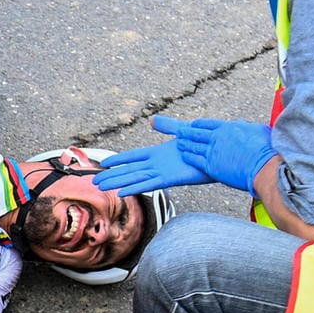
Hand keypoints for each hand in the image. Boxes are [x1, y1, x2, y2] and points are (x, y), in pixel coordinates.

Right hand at [95, 124, 213, 196]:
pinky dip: (134, 187)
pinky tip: (122, 192)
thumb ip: (167, 126)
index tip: (103, 163)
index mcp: (158, 154)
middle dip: (112, 176)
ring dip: (118, 183)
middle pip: (129, 170)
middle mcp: (157, 164)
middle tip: (95, 182)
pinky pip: (148, 184)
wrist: (219, 154)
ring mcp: (162, 172)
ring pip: (134, 178)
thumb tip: (153, 120)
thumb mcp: (182, 131)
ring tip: (102, 187)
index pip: (133, 157)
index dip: (118, 160)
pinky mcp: (169, 179)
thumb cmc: (203, 145)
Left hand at [169, 117, 277, 194]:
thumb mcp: (259, 130)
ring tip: (179, 143)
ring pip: (194, 146)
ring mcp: (213, 152)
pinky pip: (195, 160)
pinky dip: (189, 157)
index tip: (194, 124)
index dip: (199, 124)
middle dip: (187, 132)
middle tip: (180, 132)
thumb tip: (247, 125)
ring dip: (185, 144)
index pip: (209, 123)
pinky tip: (185, 156)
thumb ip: (248, 127)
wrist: (264, 167)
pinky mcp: (211, 166)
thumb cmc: (267, 150)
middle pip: (197, 133)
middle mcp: (218, 137)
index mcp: (229, 127)